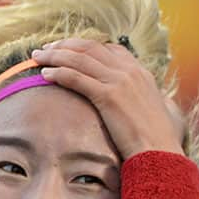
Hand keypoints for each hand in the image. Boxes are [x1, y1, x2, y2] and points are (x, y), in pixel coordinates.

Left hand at [33, 39, 183, 158]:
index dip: (84, 46)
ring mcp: (120, 81)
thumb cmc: (154, 142)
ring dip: (56, 56)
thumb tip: (134, 105)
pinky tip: (45, 75)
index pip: (108, 49)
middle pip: (91, 48)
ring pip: (80, 59)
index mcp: (140, 73)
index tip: (67, 50)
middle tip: (46, 49)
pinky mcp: (109, 95)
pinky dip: (59, 73)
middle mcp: (130, 71)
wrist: (160, 153)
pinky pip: (77, 77)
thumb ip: (139, 101)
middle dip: (65, 46)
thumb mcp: (151, 113)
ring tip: (38, 57)